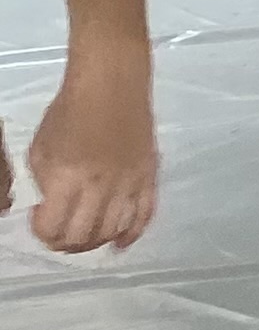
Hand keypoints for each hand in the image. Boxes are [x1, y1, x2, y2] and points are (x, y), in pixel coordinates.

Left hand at [19, 45, 158, 254]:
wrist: (112, 86)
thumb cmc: (69, 112)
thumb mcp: (40, 150)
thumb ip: (45, 184)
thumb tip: (51, 208)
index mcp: (67, 177)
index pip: (53, 226)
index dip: (42, 233)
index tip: (39, 222)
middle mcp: (100, 186)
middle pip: (84, 236)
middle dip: (65, 244)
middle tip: (59, 237)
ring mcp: (129, 183)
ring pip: (113, 230)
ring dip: (95, 242)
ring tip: (85, 239)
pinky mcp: (149, 177)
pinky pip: (144, 215)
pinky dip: (131, 235)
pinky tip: (119, 244)